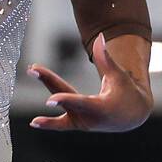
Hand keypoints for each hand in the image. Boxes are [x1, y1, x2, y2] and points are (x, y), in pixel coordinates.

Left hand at [27, 34, 141, 132]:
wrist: (131, 116)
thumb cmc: (127, 93)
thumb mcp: (119, 76)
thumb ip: (106, 59)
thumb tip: (100, 37)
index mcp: (102, 108)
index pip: (80, 103)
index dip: (65, 101)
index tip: (50, 100)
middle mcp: (89, 118)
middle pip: (65, 97)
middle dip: (49, 81)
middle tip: (33, 69)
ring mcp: (82, 122)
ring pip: (61, 104)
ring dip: (47, 86)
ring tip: (30, 71)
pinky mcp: (77, 123)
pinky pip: (60, 124)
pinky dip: (48, 124)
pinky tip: (34, 122)